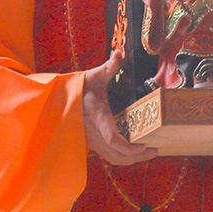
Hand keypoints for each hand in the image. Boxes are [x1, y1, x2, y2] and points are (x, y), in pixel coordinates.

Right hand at [81, 50, 157, 166]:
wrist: (57, 99)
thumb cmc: (79, 87)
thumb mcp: (94, 75)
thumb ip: (109, 66)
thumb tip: (119, 52)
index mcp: (98, 117)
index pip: (114, 140)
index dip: (131, 149)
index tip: (145, 147)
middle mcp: (95, 133)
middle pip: (117, 156)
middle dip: (137, 157)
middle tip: (155, 151)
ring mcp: (92, 140)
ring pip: (112, 158)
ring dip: (130, 159)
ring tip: (147, 153)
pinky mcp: (91, 142)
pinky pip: (108, 156)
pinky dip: (122, 156)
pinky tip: (133, 150)